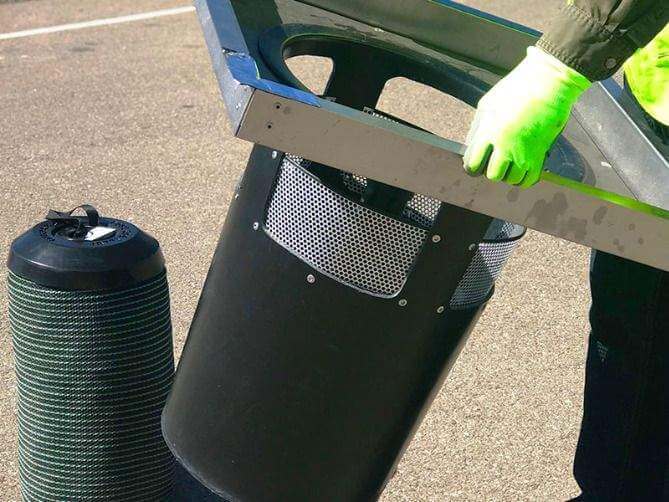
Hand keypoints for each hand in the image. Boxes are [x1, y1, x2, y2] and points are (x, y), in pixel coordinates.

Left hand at [464, 46, 590, 187]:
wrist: (549, 81)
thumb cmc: (516, 88)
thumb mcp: (487, 104)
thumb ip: (478, 128)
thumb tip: (471, 148)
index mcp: (489, 132)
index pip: (473, 165)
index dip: (472, 166)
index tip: (476, 163)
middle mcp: (506, 145)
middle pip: (493, 175)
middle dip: (492, 170)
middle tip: (495, 161)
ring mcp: (525, 151)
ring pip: (511, 179)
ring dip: (508, 174)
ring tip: (510, 162)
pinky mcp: (541, 153)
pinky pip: (529, 179)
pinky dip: (524, 178)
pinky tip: (522, 167)